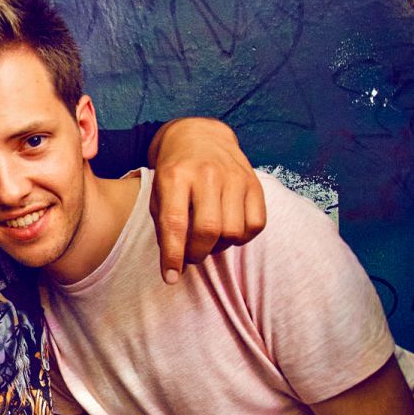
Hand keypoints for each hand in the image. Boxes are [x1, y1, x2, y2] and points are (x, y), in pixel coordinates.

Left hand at [149, 116, 265, 281]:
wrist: (199, 136)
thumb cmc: (174, 173)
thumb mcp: (157, 193)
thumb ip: (164, 227)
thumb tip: (175, 266)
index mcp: (175, 176)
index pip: (175, 223)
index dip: (173, 256)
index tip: (171, 278)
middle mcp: (207, 174)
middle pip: (208, 230)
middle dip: (197, 254)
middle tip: (191, 257)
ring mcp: (234, 176)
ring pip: (233, 231)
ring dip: (219, 247)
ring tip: (208, 242)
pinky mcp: (254, 182)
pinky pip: (255, 225)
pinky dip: (242, 238)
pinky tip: (228, 232)